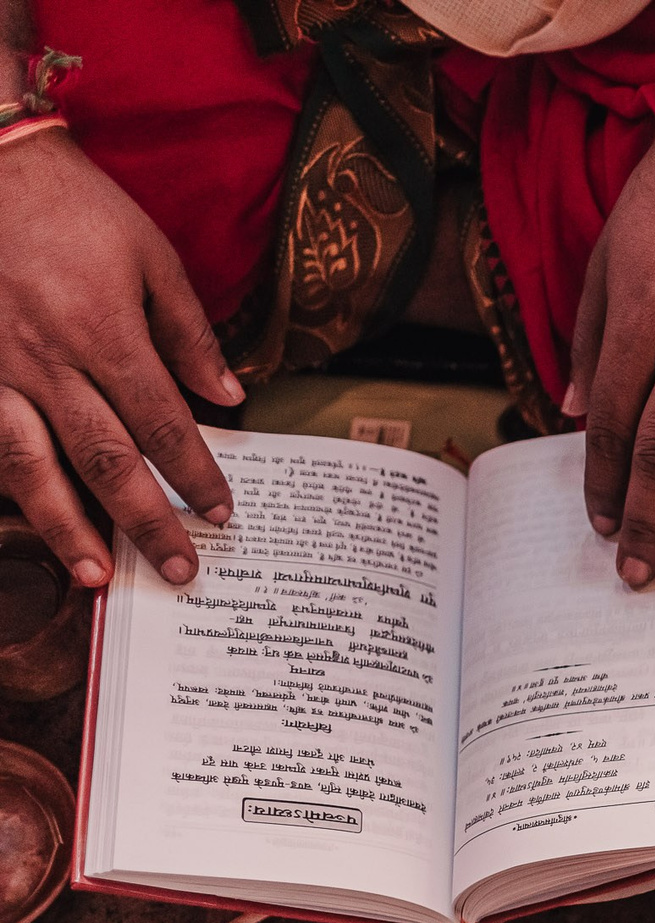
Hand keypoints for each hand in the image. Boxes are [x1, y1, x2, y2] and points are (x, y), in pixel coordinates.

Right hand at [0, 129, 238, 587]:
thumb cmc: (74, 209)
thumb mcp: (150, 256)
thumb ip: (188, 332)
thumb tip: (227, 395)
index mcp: (104, 332)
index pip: (162, 424)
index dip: (195, 475)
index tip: (221, 514)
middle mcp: (48, 361)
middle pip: (104, 459)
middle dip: (144, 521)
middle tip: (177, 570)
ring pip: (30, 463)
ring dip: (64, 526)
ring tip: (94, 576)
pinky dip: (8, 484)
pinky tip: (28, 519)